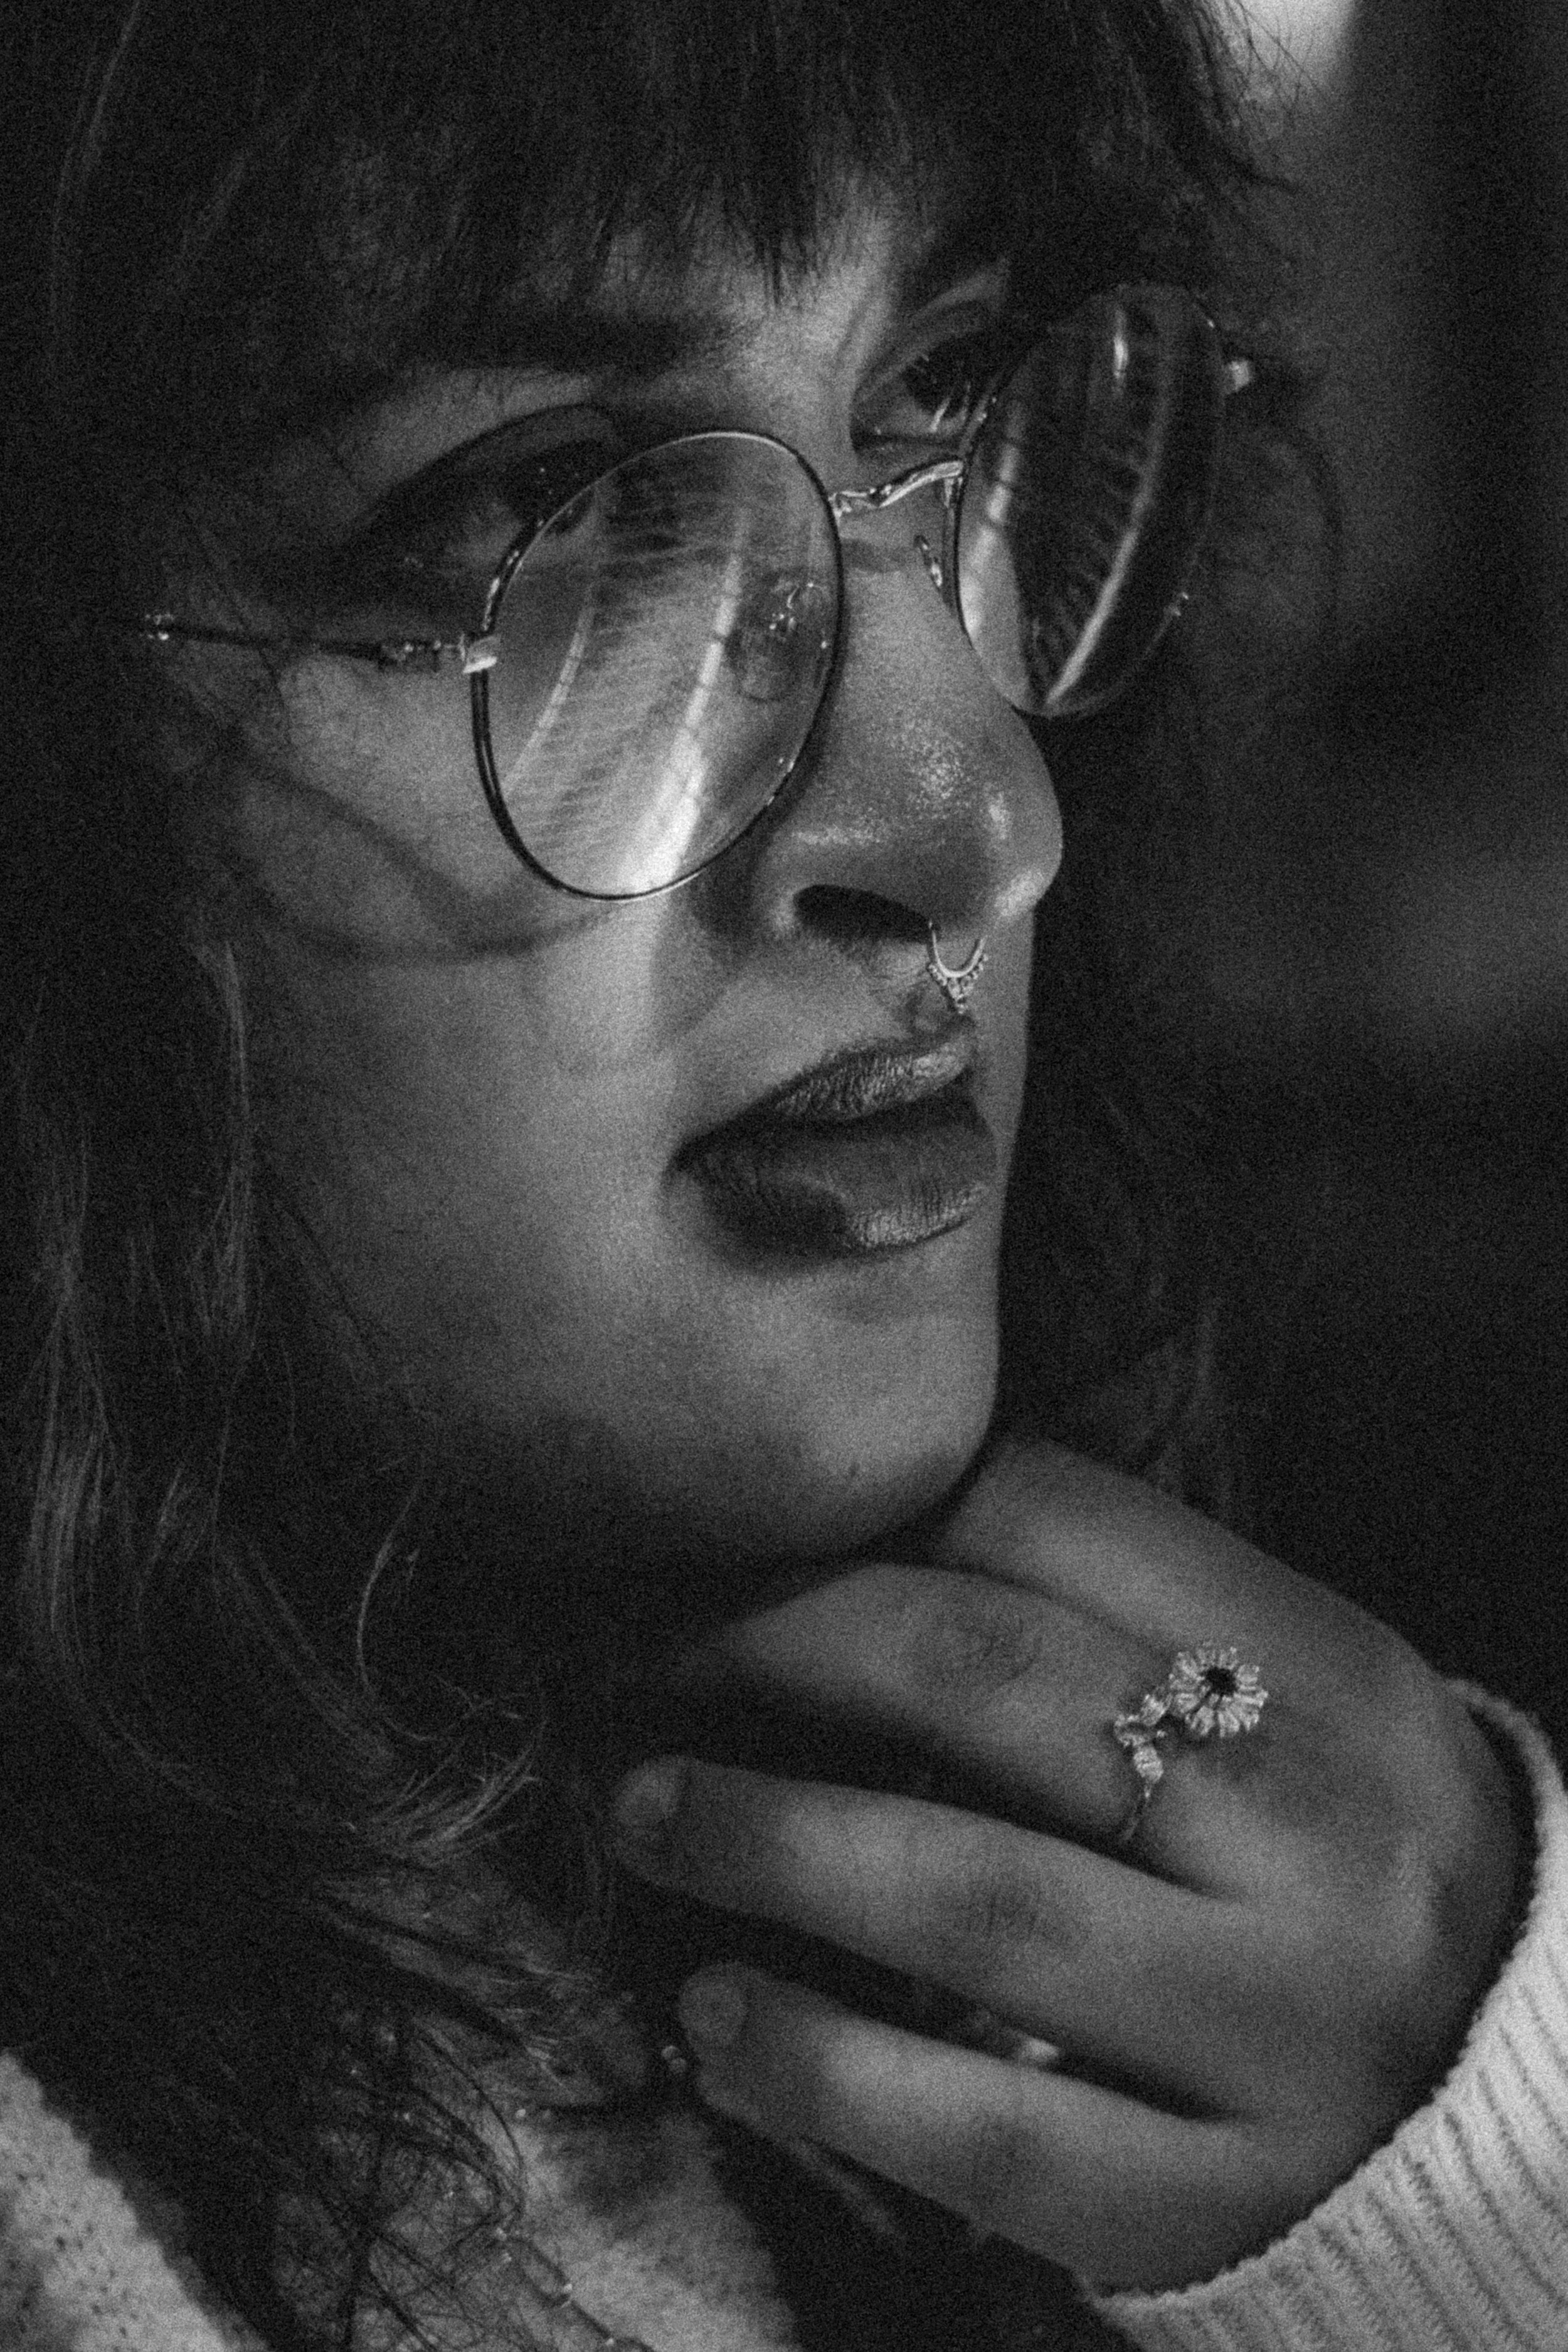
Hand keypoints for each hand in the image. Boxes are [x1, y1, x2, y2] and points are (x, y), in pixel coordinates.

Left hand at [611, 1440, 1522, 2290]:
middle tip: (634, 1648)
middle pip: (998, 1682)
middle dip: (778, 1642)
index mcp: (1333, 1677)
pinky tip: (713, 2018)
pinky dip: (822, 2066)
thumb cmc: (1331, 1870)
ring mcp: (1279, 2031)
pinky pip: (991, 2131)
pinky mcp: (1217, 2202)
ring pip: (980, 1898)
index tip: (727, 1532)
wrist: (1508, 2107)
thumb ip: (1108, 1627)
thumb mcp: (1281, 1712)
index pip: (1061, 1524)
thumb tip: (846, 1541)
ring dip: (770, 1838)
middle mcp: (1322, 1843)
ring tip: (642, 1809)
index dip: (862, 1510)